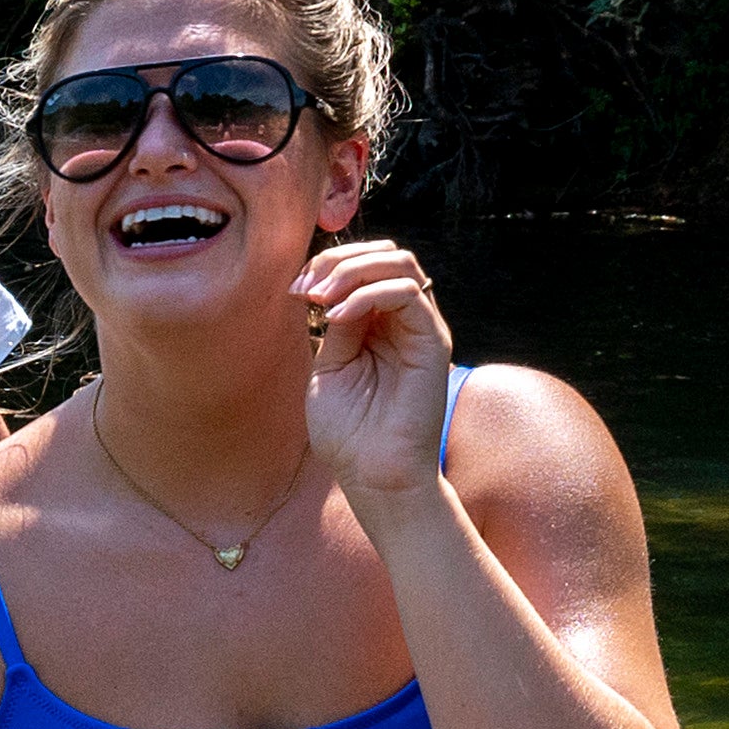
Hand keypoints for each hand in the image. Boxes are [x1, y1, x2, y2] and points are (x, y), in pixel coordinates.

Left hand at [300, 236, 455, 507]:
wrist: (372, 473)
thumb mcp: (328, 367)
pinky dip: (368, 294)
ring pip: (401, 264)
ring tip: (321, 300)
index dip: (328, 264)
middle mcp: (403, 320)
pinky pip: (409, 293)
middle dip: (339, 259)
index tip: (295, 289)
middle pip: (385, 254)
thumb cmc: (347, 430)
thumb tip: (326, 285)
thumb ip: (336, 324)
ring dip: (353, 271)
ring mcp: (421, 327)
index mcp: (377, 323)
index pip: (364, 265)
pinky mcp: (433, 341)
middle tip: (306, 289)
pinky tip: (338, 317)